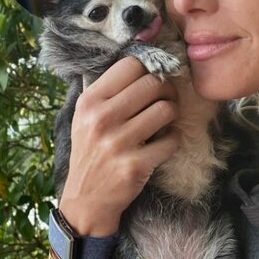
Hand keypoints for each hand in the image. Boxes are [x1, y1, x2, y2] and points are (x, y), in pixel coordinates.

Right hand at [60, 58, 179, 234]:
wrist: (86, 199)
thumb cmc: (91, 152)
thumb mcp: (85, 117)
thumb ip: (108, 90)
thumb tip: (142, 59)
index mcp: (90, 101)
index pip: (130, 65)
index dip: (149, 69)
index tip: (153, 78)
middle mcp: (101, 118)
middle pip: (152, 84)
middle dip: (166, 90)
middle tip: (165, 100)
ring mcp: (119, 143)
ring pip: (166, 109)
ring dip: (172, 114)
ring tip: (165, 121)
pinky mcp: (136, 165)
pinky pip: (172, 140)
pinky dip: (172, 140)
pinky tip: (162, 143)